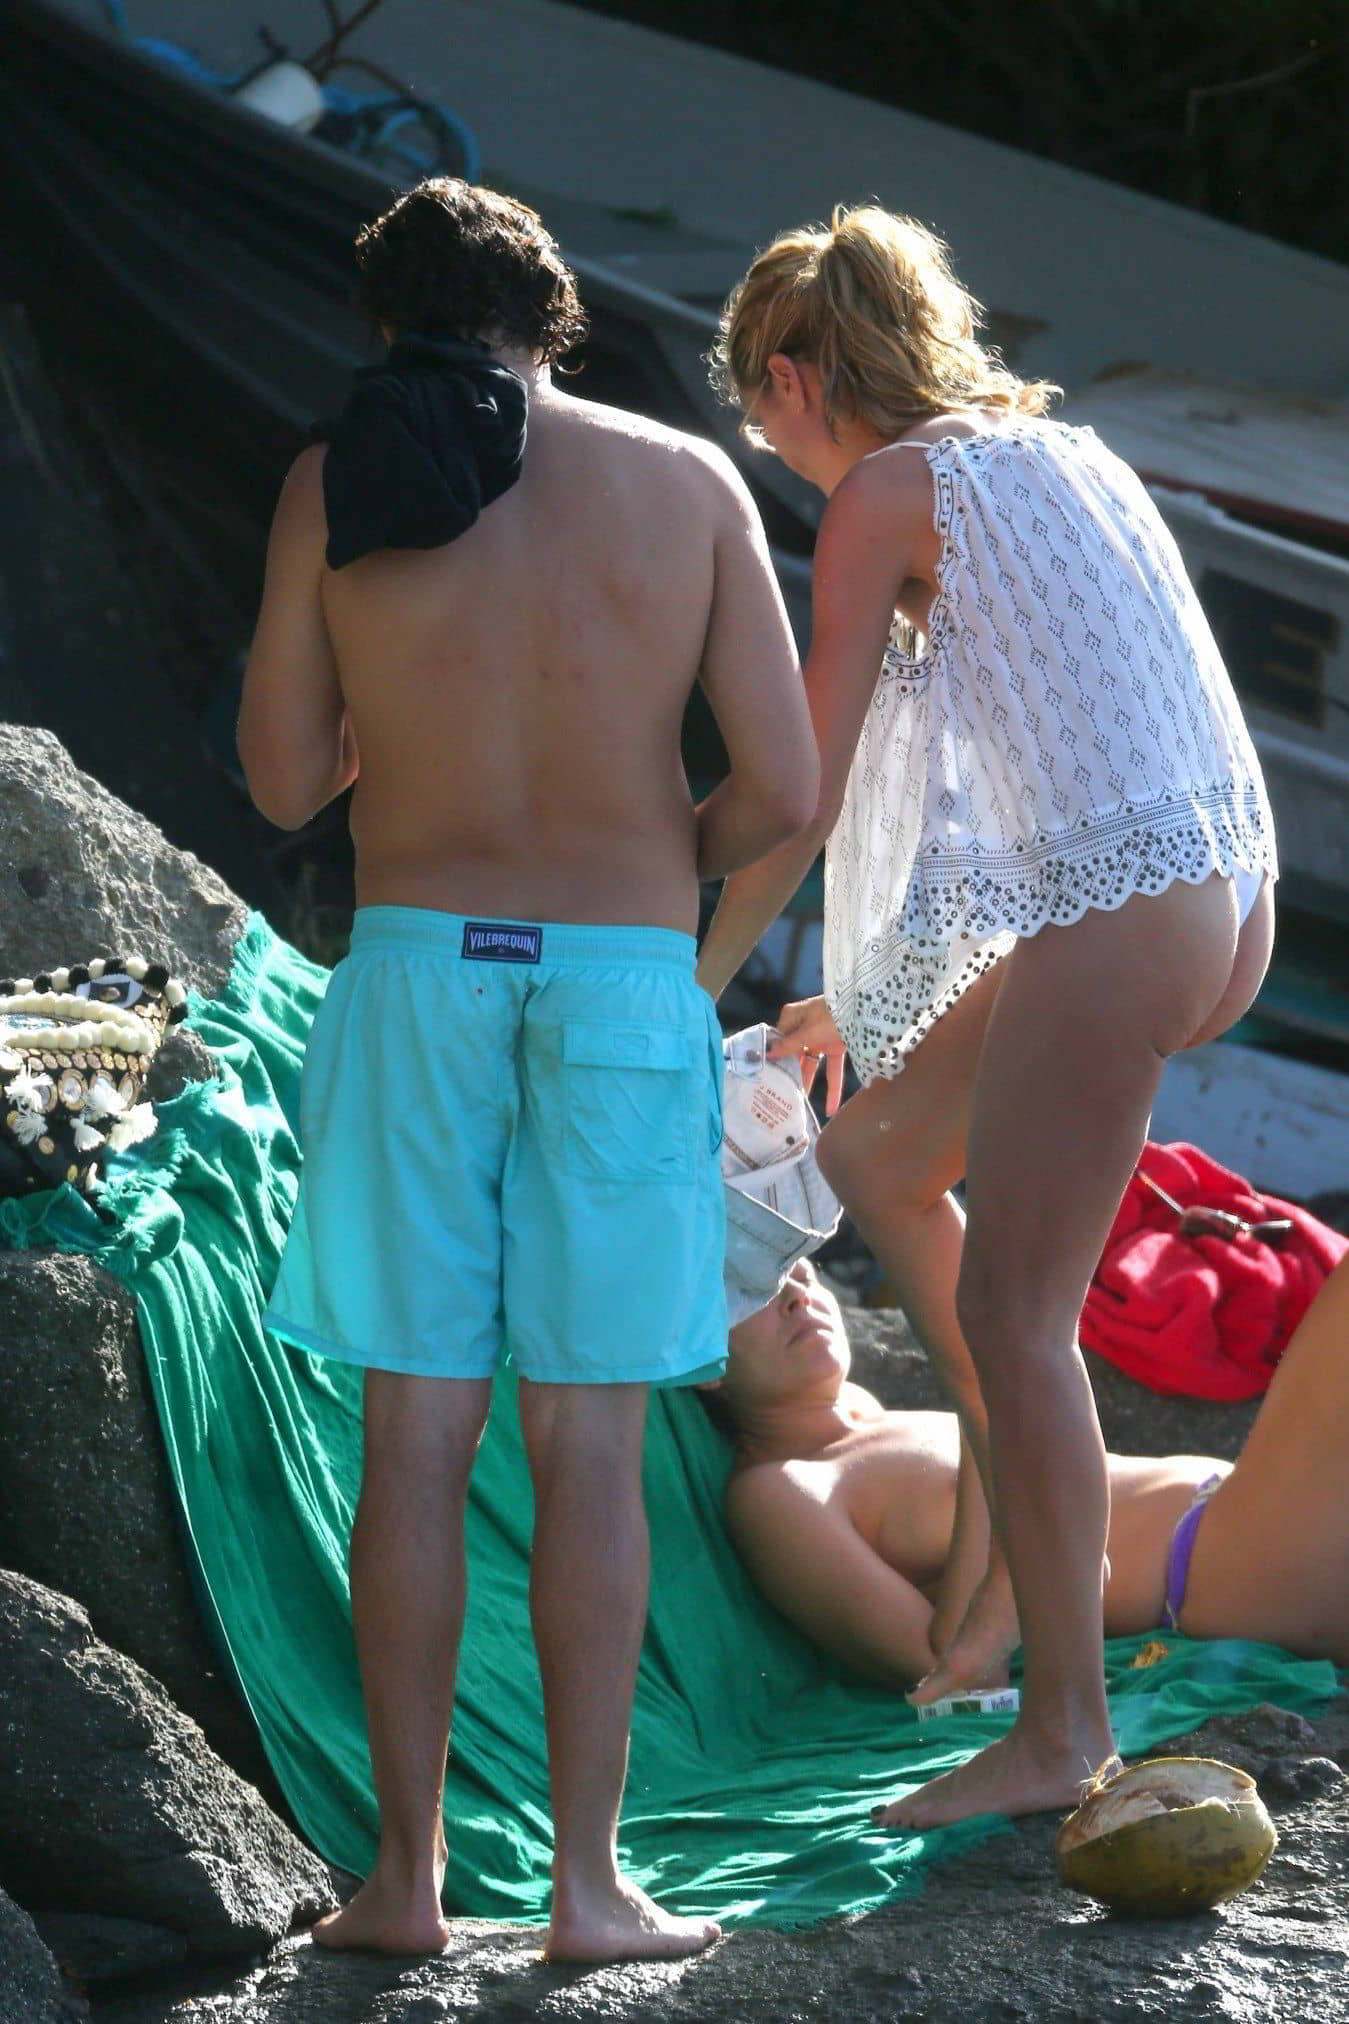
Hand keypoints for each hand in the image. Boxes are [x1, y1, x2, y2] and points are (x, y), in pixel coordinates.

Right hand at [767, 995, 846, 1115]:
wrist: (863, 1008)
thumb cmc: (831, 1015)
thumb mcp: (808, 1032)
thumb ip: (789, 1046)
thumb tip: (768, 1053)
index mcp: (792, 1018)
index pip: (779, 1041)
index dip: (775, 1060)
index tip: (768, 1078)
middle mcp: (803, 1027)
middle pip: (795, 1055)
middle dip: (792, 1075)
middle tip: (783, 1096)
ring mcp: (820, 1037)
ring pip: (812, 1064)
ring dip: (809, 1083)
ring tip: (801, 1106)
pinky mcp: (836, 1045)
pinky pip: (831, 1068)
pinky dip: (833, 1087)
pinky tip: (832, 1108)